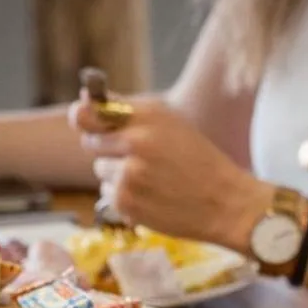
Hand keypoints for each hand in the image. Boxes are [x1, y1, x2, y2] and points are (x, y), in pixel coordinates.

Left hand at [70, 95, 269, 251]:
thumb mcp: (172, 125)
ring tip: (151, 181)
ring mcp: (129, 172)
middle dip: (109, 150)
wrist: (227, 204)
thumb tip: (81, 103)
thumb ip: (127, 114)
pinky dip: (124, 198)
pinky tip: (151, 197)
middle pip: (92, 142)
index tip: (84, 120)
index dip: (85, 118)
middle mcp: (137, 140)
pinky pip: (107, 194)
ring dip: (117, 176)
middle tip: (139, 160)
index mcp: (149, 115)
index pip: (92, 112)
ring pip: (100, 170)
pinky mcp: (125, 200)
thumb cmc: (200, 163)